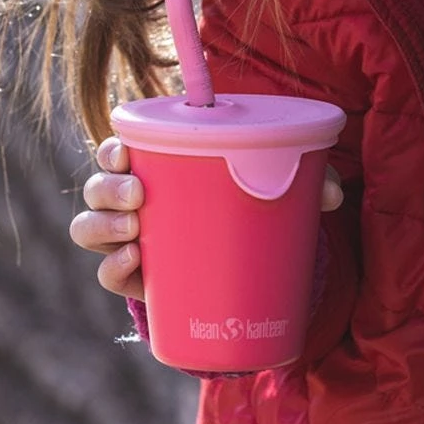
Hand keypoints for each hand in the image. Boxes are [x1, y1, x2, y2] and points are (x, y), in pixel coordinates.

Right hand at [70, 138, 345, 301]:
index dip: (114, 148)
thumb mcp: (274, 185)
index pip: (120, 147)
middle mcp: (132, 197)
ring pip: (91, 227)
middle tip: (139, 195)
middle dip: (110, 188)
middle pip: (99, 185)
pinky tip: (133, 264)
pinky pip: (109, 273)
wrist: (235, 260)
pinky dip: (114, 268)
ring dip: (105, 227)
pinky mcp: (136, 276)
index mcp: (158, 163)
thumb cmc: (245, 200)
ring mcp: (128, 237)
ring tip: (135, 232)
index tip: (127, 151)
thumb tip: (333, 194)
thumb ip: (306, 180)